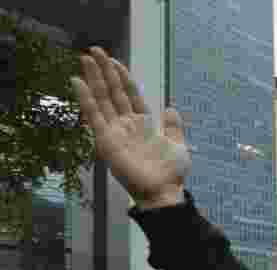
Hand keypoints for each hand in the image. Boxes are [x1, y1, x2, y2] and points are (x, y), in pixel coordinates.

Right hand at [70, 47, 189, 208]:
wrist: (164, 192)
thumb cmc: (170, 173)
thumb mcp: (178, 145)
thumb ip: (173, 126)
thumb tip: (171, 108)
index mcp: (143, 124)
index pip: (130, 94)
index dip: (123, 77)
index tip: (115, 61)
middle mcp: (126, 125)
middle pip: (112, 92)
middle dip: (104, 71)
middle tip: (95, 50)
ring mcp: (114, 131)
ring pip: (101, 99)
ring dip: (93, 79)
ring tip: (85, 58)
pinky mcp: (105, 140)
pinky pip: (93, 116)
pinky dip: (85, 99)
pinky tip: (78, 82)